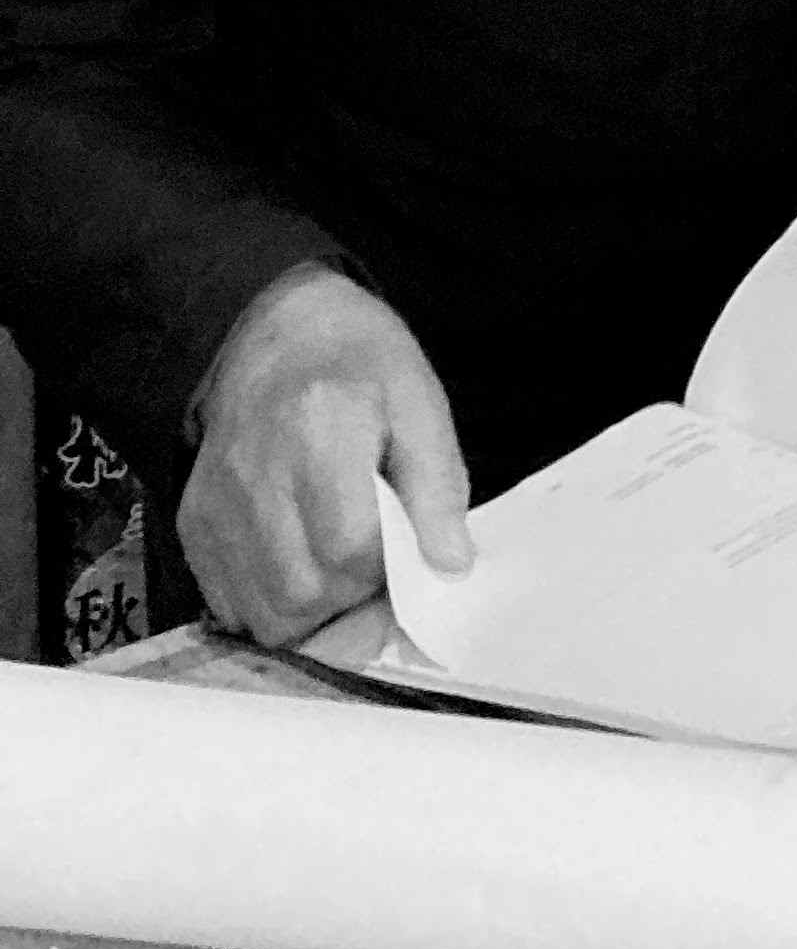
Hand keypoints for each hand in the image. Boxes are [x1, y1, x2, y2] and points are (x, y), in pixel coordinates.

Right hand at [178, 266, 471, 645]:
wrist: (277, 334)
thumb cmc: (360, 365)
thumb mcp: (419, 402)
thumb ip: (438, 487)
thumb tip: (451, 565)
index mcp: (321, 426)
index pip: (352, 547)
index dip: (388, 564)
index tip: (403, 545)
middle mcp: (256, 471)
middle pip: (305, 592)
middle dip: (353, 597)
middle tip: (374, 562)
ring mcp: (216, 504)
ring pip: (267, 614)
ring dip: (314, 611)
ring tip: (339, 566)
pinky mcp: (193, 526)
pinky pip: (232, 606)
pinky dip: (272, 604)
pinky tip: (300, 563)